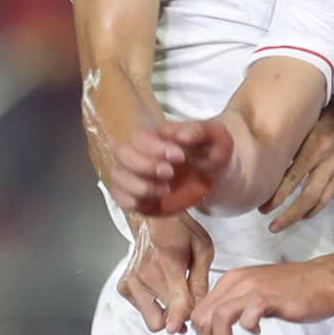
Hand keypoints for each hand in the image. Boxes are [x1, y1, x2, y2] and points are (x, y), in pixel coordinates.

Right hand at [104, 120, 234, 217]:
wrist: (213, 175)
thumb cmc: (210, 151)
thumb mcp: (215, 137)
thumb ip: (200, 132)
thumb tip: (182, 136)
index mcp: (153, 134)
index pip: (139, 136)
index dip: (154, 147)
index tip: (180, 157)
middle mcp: (137, 152)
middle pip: (122, 154)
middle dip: (145, 165)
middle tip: (170, 173)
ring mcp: (134, 174)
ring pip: (118, 177)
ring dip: (140, 186)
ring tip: (167, 190)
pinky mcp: (136, 195)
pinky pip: (121, 199)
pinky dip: (134, 202)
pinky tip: (156, 202)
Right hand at [117, 213, 215, 334]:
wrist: (152, 218)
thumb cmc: (179, 230)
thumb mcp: (202, 249)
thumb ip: (201, 281)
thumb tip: (200, 308)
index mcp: (167, 263)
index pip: (175, 300)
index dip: (180, 318)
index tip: (182, 327)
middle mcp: (144, 275)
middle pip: (164, 318)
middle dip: (180, 316)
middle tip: (189, 303)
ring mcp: (131, 282)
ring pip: (152, 319)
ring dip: (166, 313)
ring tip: (176, 293)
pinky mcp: (124, 287)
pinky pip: (142, 311)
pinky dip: (154, 306)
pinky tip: (162, 288)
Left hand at [191, 259, 333, 334]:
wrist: (326, 279)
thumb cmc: (296, 289)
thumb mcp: (256, 293)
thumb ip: (237, 305)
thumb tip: (218, 326)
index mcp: (231, 280)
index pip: (199, 309)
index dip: (202, 332)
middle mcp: (236, 282)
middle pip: (201, 316)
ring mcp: (251, 289)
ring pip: (216, 318)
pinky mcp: (268, 298)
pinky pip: (244, 319)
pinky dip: (245, 332)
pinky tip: (257, 334)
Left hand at [263, 96, 333, 231]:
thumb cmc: (314, 121)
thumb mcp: (299, 127)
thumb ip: (284, 145)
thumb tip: (258, 166)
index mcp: (314, 146)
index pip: (294, 177)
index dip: (279, 195)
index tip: (263, 207)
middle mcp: (327, 161)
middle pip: (308, 196)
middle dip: (289, 214)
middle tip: (272, 226)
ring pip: (318, 201)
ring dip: (298, 216)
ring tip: (280, 225)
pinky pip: (326, 200)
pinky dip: (312, 210)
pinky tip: (299, 216)